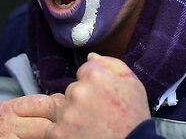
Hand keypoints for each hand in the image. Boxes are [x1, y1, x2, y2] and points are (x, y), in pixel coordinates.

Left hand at [0, 54, 149, 138]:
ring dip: (70, 117)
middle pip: (72, 91)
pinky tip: (76, 135)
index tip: (102, 99)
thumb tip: (91, 56)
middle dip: (81, 101)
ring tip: (90, 128)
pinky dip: (59, 132)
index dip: (93, 86)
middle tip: (98, 116)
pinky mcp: (58, 133)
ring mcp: (66, 113)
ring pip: (61, 109)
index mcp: (96, 74)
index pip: (83, 72)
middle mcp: (78, 91)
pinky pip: (49, 128)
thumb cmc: (136, 120)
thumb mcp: (133, 85)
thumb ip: (112, 64)